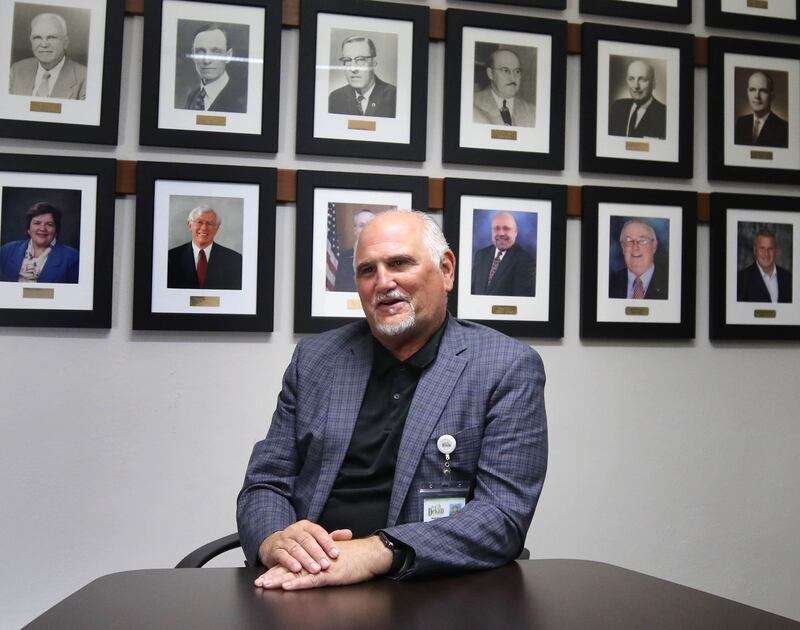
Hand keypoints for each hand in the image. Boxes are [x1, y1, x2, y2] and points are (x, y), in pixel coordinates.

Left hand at [254, 537, 392, 590]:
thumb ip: (324, 560)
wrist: (371, 554)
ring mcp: (322, 567)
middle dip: (274, 576)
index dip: (279, 570)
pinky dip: (298, 583)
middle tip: (259, 582)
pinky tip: (287, 586)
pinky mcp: (330, 575)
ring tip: (266, 584)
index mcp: (316, 557)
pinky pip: (311, 580)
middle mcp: (316, 560)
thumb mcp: (336, 556)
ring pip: (297, 574)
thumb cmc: (357, 557)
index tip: (265, 576)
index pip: (294, 563)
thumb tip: (316, 565)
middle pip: (291, 568)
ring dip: (280, 580)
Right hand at [258, 520, 352, 573]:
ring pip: (295, 548)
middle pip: (307, 540)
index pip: (319, 532)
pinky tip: (296, 569)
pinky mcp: (274, 550)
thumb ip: (331, 538)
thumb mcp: (314, 540)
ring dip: (305, 559)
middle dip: (317, 553)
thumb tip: (349, 534)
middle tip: (326, 565)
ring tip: (314, 569)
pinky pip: (282, 555)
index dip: (327, 543)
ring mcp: (284, 539)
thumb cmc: (299, 544)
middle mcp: (294, 531)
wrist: (274, 545)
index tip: (336, 554)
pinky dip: (289, 562)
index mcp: (306, 527)